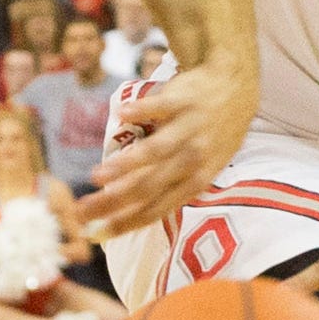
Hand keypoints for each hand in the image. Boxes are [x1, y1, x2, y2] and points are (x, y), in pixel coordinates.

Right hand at [75, 60, 256, 238]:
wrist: (236, 87)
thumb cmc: (214, 133)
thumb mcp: (204, 165)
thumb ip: (170, 184)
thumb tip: (129, 206)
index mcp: (197, 180)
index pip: (157, 210)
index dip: (126, 222)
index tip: (97, 233)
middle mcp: (194, 158)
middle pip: (148, 186)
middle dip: (112, 201)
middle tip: (82, 209)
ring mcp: (190, 128)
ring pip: (155, 151)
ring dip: (124, 165)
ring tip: (96, 176)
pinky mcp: (184, 99)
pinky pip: (160, 106)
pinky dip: (140, 110)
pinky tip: (119, 115)